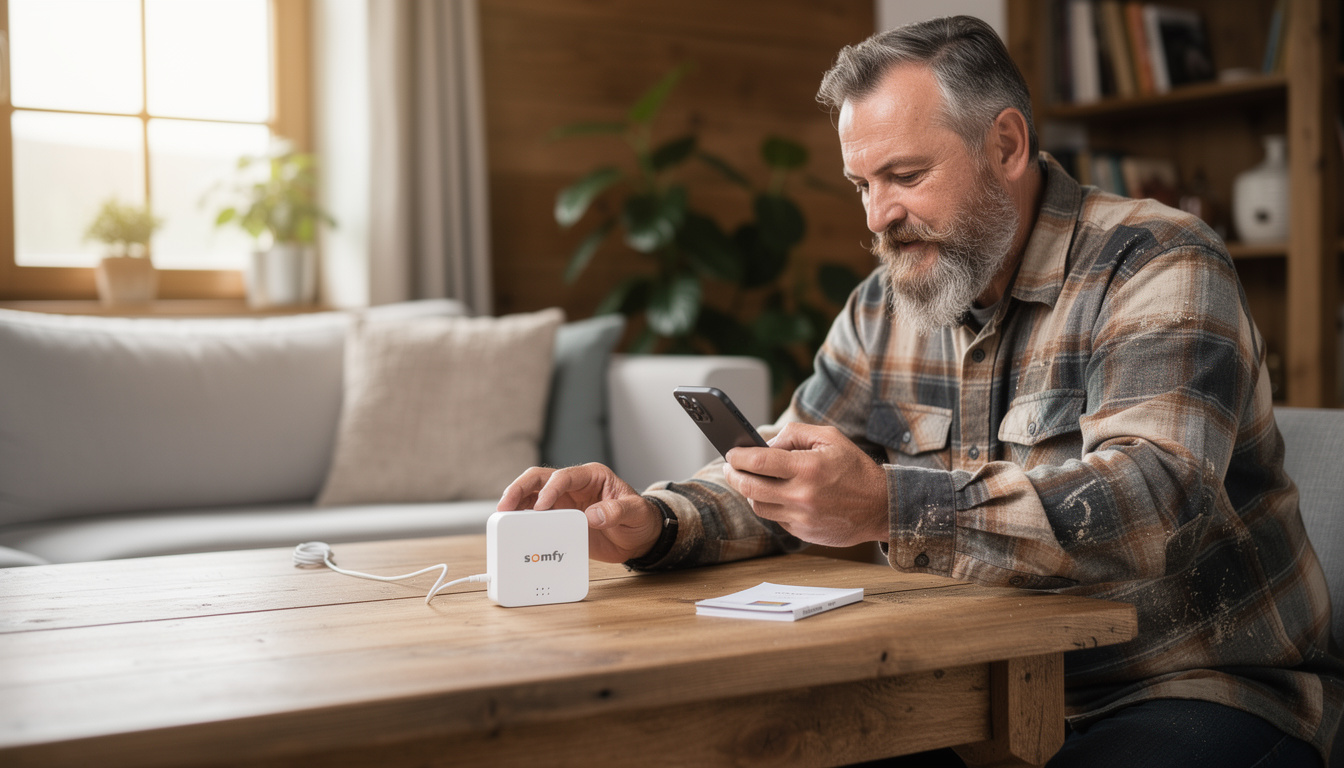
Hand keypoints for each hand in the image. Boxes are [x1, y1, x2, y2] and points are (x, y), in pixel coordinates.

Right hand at [498, 463, 662, 562]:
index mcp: (592, 476)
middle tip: (505, 506)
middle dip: (519, 489)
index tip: (541, 507)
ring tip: (502, 518)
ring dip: (516, 504)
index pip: (564, 476)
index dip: (549, 489)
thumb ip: (616, 511)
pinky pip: (536, 517)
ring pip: (531, 496)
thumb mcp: (635, 513)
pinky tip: (513, 529)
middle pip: (538, 479)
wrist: (639, 538)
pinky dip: (523, 521)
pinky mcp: (559, 520)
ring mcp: (564, 503)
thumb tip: (594, 515)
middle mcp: (573, 486)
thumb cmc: (639, 519)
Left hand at [722, 423, 887, 547]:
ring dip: (750, 492)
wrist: (880, 507)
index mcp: (807, 468)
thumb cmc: (854, 468)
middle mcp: (801, 496)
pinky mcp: (803, 533)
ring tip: (753, 480)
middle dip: (733, 475)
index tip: (731, 453)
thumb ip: (794, 434)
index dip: (738, 457)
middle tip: (730, 467)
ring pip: (759, 506)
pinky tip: (778, 495)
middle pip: (749, 488)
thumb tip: (766, 445)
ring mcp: (801, 518)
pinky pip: (776, 519)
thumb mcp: (829, 437)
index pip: (758, 462)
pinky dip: (772, 506)